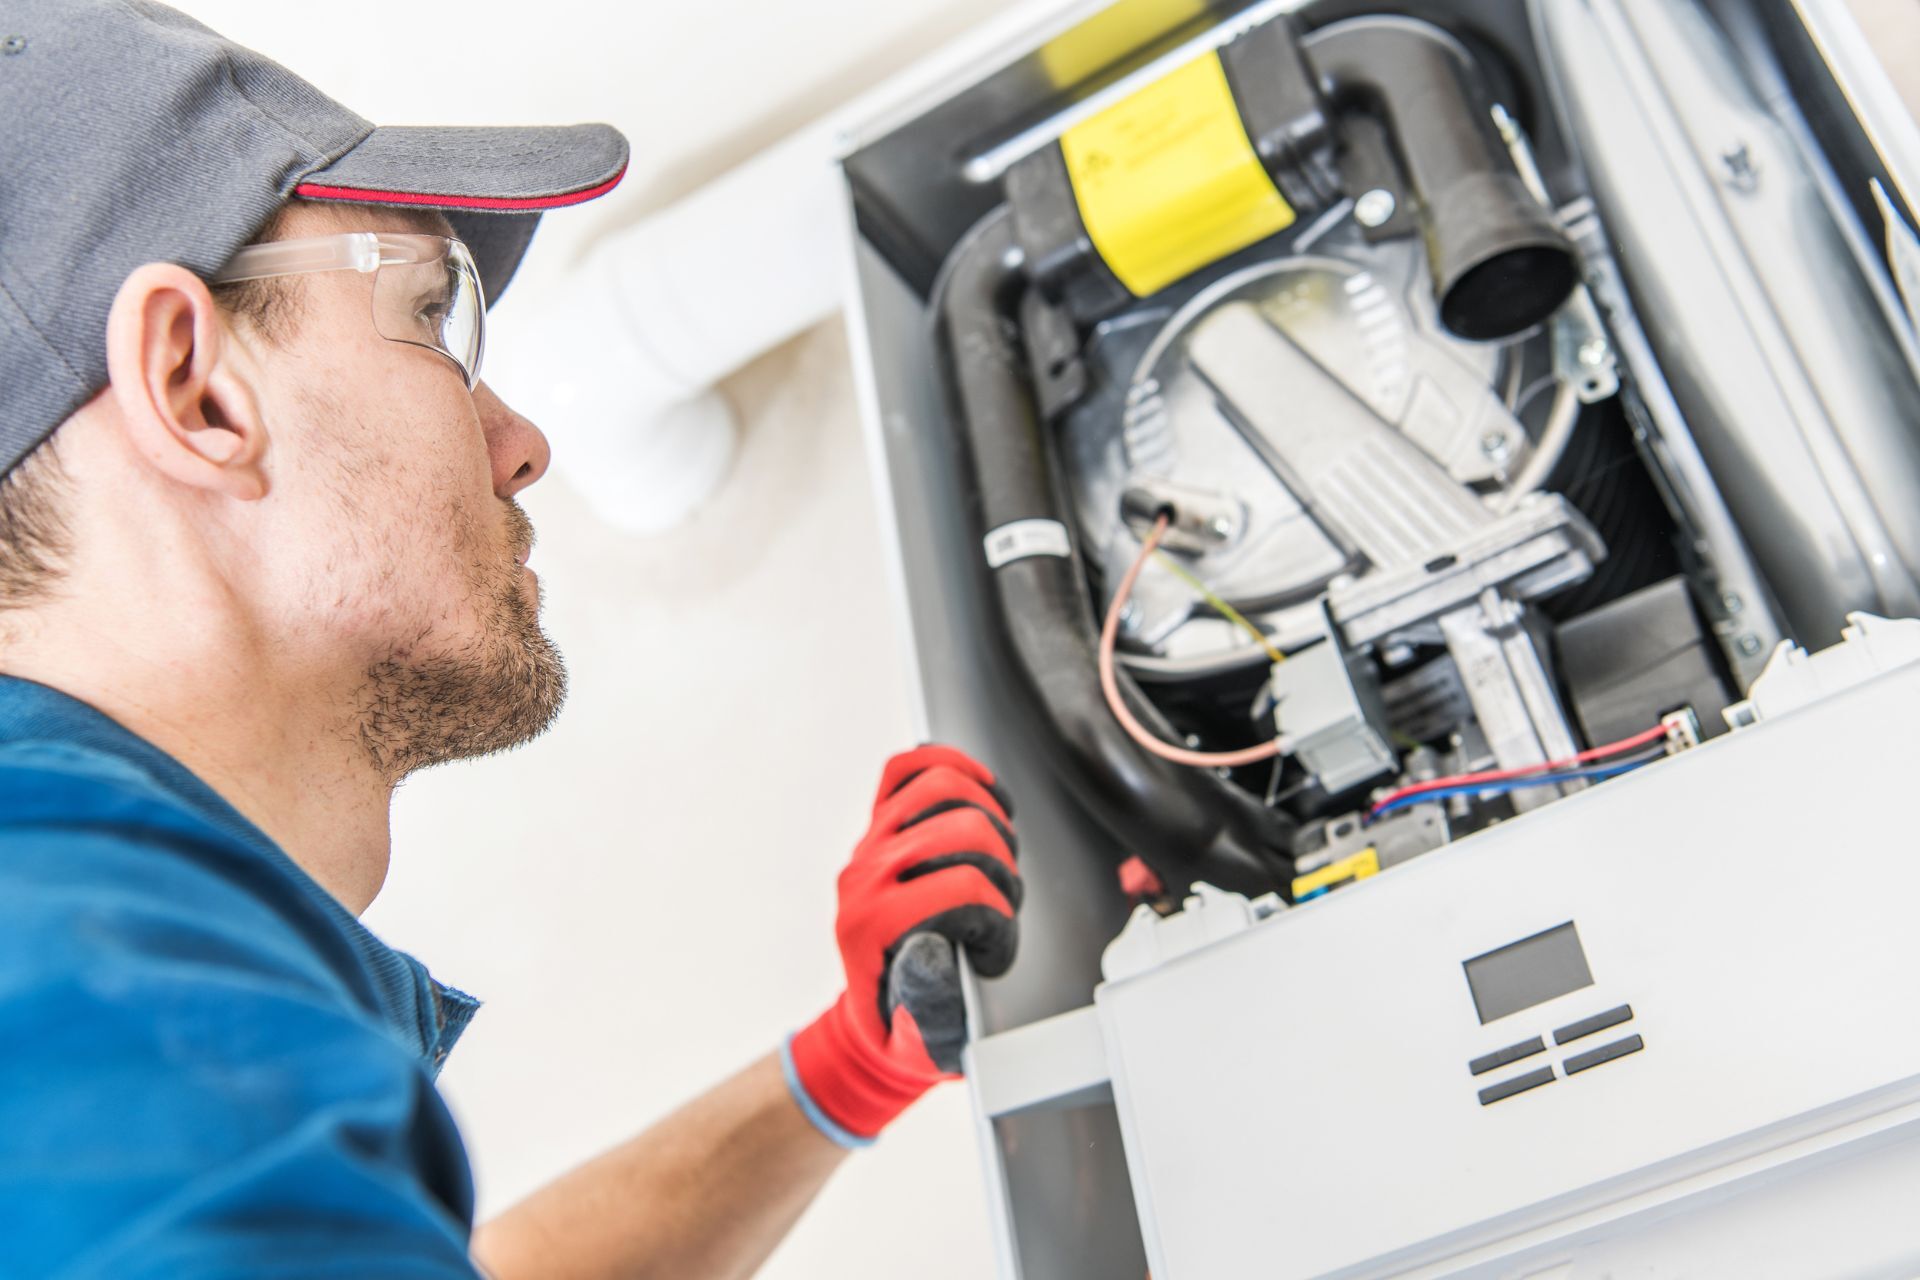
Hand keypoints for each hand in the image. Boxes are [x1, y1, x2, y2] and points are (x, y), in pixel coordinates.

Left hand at [784, 744, 1021, 1145]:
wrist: (875, 1015)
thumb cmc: (907, 1028)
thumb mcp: (924, 1040)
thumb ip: (930, 1005)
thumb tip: (934, 945)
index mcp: (870, 927)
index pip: (963, 889)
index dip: (998, 921)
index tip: (991, 954)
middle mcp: (863, 876)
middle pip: (965, 830)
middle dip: (1003, 869)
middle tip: (1000, 907)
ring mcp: (869, 843)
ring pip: (943, 787)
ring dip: (990, 819)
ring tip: (997, 859)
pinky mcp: (880, 824)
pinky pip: (909, 768)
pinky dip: (953, 767)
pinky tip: (982, 793)